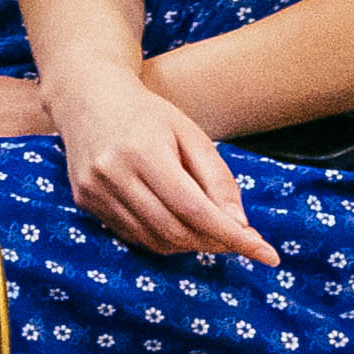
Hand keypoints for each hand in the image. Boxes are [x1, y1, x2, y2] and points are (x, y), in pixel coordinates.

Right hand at [50, 63, 273, 263]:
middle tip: (240, 239)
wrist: (87, 97)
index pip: (195, 209)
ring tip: (209, 229)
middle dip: (215, 242)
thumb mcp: (191, 134)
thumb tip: (238, 225)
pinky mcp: (85, 201)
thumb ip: (217, 179)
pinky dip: (163, 237)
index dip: (233, 236)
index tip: (268, 255)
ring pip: (155, 240)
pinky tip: (176, 221)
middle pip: (175, 230)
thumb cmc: (147, 113)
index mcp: (144, 151)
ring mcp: (94, 191)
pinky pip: (134, 236)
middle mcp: (113, 175)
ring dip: (191, 243)